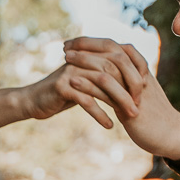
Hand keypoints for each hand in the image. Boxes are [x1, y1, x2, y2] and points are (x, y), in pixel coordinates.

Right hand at [18, 53, 143, 128]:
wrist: (33, 101)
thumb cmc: (64, 94)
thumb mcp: (86, 82)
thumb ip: (105, 76)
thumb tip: (131, 78)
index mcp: (89, 54)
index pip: (119, 58)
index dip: (134, 73)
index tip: (145, 91)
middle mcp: (81, 58)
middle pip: (113, 69)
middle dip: (129, 88)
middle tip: (140, 106)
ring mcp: (71, 71)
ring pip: (102, 84)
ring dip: (119, 102)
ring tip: (131, 117)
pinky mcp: (62, 86)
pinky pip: (86, 100)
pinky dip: (100, 113)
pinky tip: (109, 125)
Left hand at [62, 39, 179, 159]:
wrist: (172, 135)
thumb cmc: (154, 116)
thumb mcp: (140, 94)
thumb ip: (127, 81)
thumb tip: (108, 73)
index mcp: (141, 68)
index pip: (115, 45)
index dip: (93, 41)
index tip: (75, 41)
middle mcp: (139, 74)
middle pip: (111, 50)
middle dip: (86, 45)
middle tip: (65, 45)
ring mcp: (135, 89)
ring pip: (107, 66)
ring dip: (84, 60)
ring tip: (65, 58)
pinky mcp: (130, 106)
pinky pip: (106, 90)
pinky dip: (87, 83)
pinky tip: (72, 80)